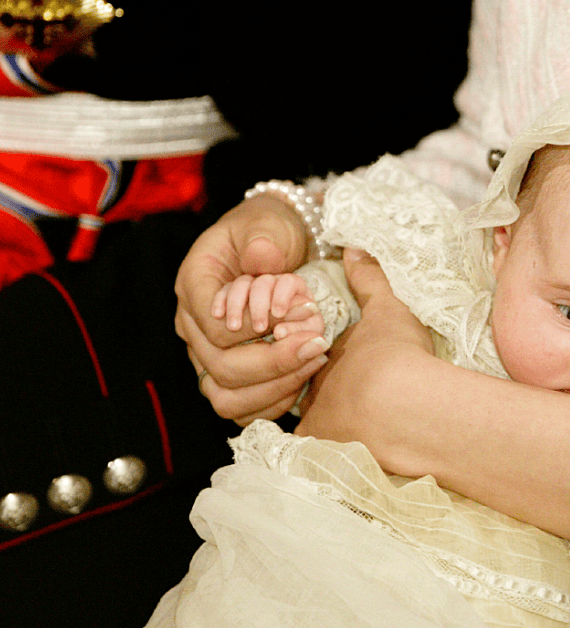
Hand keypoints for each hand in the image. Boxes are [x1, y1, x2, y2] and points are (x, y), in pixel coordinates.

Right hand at [175, 194, 328, 423]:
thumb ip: (264, 237)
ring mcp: (208, 353)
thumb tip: (263, 259)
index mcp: (195, 285)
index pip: (214, 329)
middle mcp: (195, 325)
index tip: (293, 319)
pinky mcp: (228, 373)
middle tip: (316, 344)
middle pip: (221, 368)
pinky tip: (304, 379)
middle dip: (274, 362)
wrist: (274, 241)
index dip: (253, 331)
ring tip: (313, 361)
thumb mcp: (268, 221)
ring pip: (227, 397)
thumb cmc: (269, 229)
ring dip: (274, 388)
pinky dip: (274, 401)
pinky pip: (243, 406)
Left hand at [297, 247, 569, 538]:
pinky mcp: (330, 465)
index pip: (306, 368)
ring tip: (357, 439)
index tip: (339, 372)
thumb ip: (369, 280)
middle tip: (348, 408)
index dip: (318, 369)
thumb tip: (353, 247)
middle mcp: (312, 400)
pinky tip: (359, 465)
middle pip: (308, 405)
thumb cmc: (396, 357)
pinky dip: (336, 466)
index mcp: (320, 363)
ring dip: (329, 438)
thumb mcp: (387, 310)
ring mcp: (318, 435)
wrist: (406, 407)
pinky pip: (322, 468)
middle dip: (321, 407)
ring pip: (313, 439)